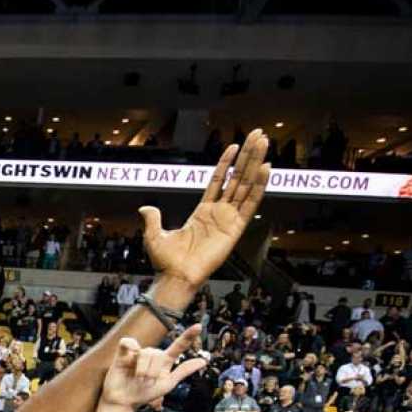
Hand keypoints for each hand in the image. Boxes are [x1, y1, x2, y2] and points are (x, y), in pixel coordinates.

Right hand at [100, 327, 207, 407]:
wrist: (125, 402)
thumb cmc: (145, 394)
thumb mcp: (168, 384)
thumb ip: (183, 371)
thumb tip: (204, 361)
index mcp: (165, 361)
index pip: (178, 345)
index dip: (188, 336)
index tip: (199, 326)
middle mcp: (152, 355)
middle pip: (158, 353)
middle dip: (153, 371)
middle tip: (147, 382)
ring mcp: (137, 353)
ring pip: (145, 352)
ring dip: (142, 369)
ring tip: (138, 378)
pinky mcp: (123, 353)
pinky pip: (128, 342)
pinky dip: (130, 346)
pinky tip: (131, 354)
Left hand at [139, 132, 270, 288]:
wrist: (175, 276)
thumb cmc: (166, 262)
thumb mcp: (155, 235)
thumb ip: (153, 218)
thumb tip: (145, 208)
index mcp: (202, 213)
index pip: (217, 181)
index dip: (225, 164)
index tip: (234, 146)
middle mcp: (219, 213)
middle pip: (237, 178)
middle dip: (247, 156)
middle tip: (258, 135)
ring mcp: (229, 218)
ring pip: (246, 184)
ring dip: (256, 162)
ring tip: (264, 142)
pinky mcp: (236, 228)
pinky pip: (250, 202)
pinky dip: (259, 185)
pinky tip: (266, 167)